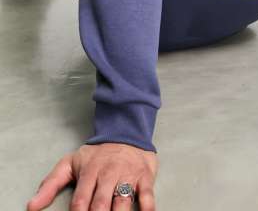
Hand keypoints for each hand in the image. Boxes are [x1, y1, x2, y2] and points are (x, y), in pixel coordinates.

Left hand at [26, 142, 157, 209]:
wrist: (126, 132)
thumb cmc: (97, 155)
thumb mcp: (71, 163)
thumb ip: (50, 184)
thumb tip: (31, 207)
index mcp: (89, 173)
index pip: (80, 201)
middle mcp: (108, 175)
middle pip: (101, 204)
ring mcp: (127, 176)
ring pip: (123, 200)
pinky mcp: (145, 176)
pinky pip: (148, 194)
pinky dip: (148, 207)